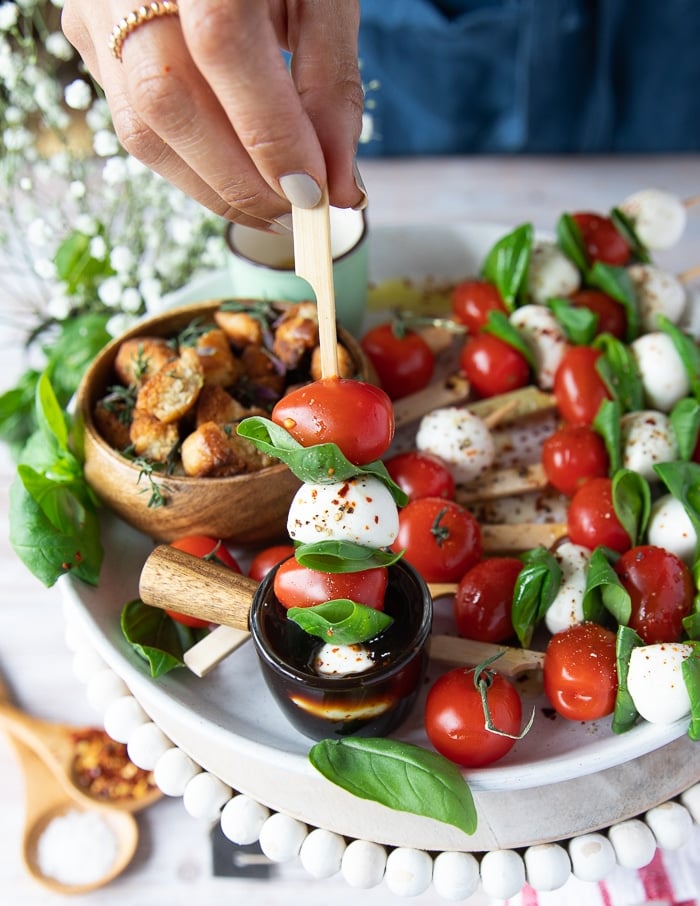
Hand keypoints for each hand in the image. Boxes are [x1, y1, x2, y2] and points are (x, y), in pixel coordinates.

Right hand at [61, 0, 365, 228]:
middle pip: (166, 100)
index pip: (222, 45)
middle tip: (297, 214)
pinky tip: (235, 175)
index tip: (316, 193)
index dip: (270, 133)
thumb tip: (339, 189)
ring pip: (140, 128)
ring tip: (272, 206)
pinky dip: (193, 165)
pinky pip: (134, 125)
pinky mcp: (87, 37)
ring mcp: (94, 7)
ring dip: (214, 187)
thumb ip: (332, 84)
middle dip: (239, 181)